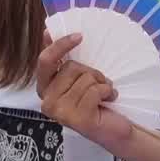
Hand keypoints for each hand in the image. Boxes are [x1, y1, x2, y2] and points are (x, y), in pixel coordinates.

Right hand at [37, 32, 133, 149]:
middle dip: (90, 71)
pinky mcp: (76, 119)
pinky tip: (107, 102)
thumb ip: (63, 58)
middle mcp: (47, 101)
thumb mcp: (79, 77)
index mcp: (44, 89)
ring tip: (103, 96)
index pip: (45, 61)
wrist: (115, 128)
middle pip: (71, 67)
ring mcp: (60, 112)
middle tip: (97, 84)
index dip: (60, 45)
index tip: (79, 36)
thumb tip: (47, 32)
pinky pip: (95, 90)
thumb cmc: (96, 101)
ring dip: (101, 83)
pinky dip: (107, 92)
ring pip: (85, 78)